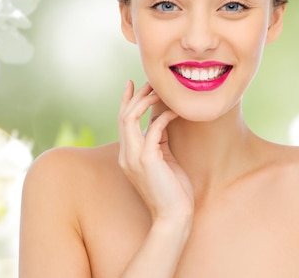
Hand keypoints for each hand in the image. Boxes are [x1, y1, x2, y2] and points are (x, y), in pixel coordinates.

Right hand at [118, 81, 193, 221]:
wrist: (174, 216)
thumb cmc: (173, 191)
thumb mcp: (163, 159)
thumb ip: (158, 140)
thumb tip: (161, 119)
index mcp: (127, 155)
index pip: (122, 122)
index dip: (125, 101)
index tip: (132, 84)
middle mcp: (126, 154)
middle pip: (123, 115)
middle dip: (136, 96)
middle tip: (151, 82)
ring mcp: (134, 157)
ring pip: (130, 118)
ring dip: (145, 101)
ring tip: (160, 92)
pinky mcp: (147, 159)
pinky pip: (153, 128)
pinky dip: (163, 116)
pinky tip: (176, 112)